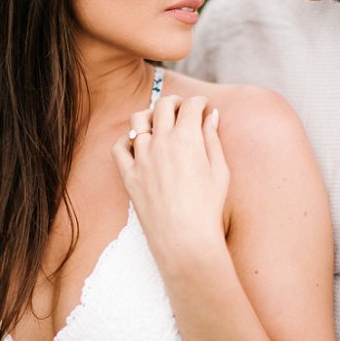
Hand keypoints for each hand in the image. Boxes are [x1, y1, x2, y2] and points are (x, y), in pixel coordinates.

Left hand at [112, 95, 229, 264]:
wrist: (184, 238)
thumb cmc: (208, 207)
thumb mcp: (220, 170)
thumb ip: (213, 139)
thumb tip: (211, 116)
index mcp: (187, 138)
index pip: (190, 106)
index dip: (198, 102)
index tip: (202, 106)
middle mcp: (161, 142)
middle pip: (163, 106)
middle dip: (175, 101)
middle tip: (182, 107)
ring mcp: (141, 158)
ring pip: (139, 121)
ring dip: (150, 115)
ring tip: (158, 121)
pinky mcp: (129, 175)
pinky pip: (119, 147)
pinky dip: (127, 139)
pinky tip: (137, 142)